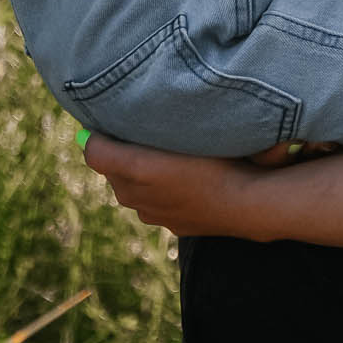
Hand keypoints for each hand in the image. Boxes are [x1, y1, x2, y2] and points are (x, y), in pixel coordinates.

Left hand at [81, 132, 267, 236]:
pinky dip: (161, 189)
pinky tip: (187, 179)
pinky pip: (153, 201)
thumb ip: (140, 129)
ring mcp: (150, 214)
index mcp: (132, 170)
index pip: (94, 150)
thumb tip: (96, 129)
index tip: (114, 118)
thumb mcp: (183, 132)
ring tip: (169, 154)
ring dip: (141, 171)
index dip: (100, 133)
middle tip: (147, 131)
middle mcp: (133, 196)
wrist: (248, 203)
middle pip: (112, 168)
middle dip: (121, 151)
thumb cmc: (217, 160)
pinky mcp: (169, 224)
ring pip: (133, 186)